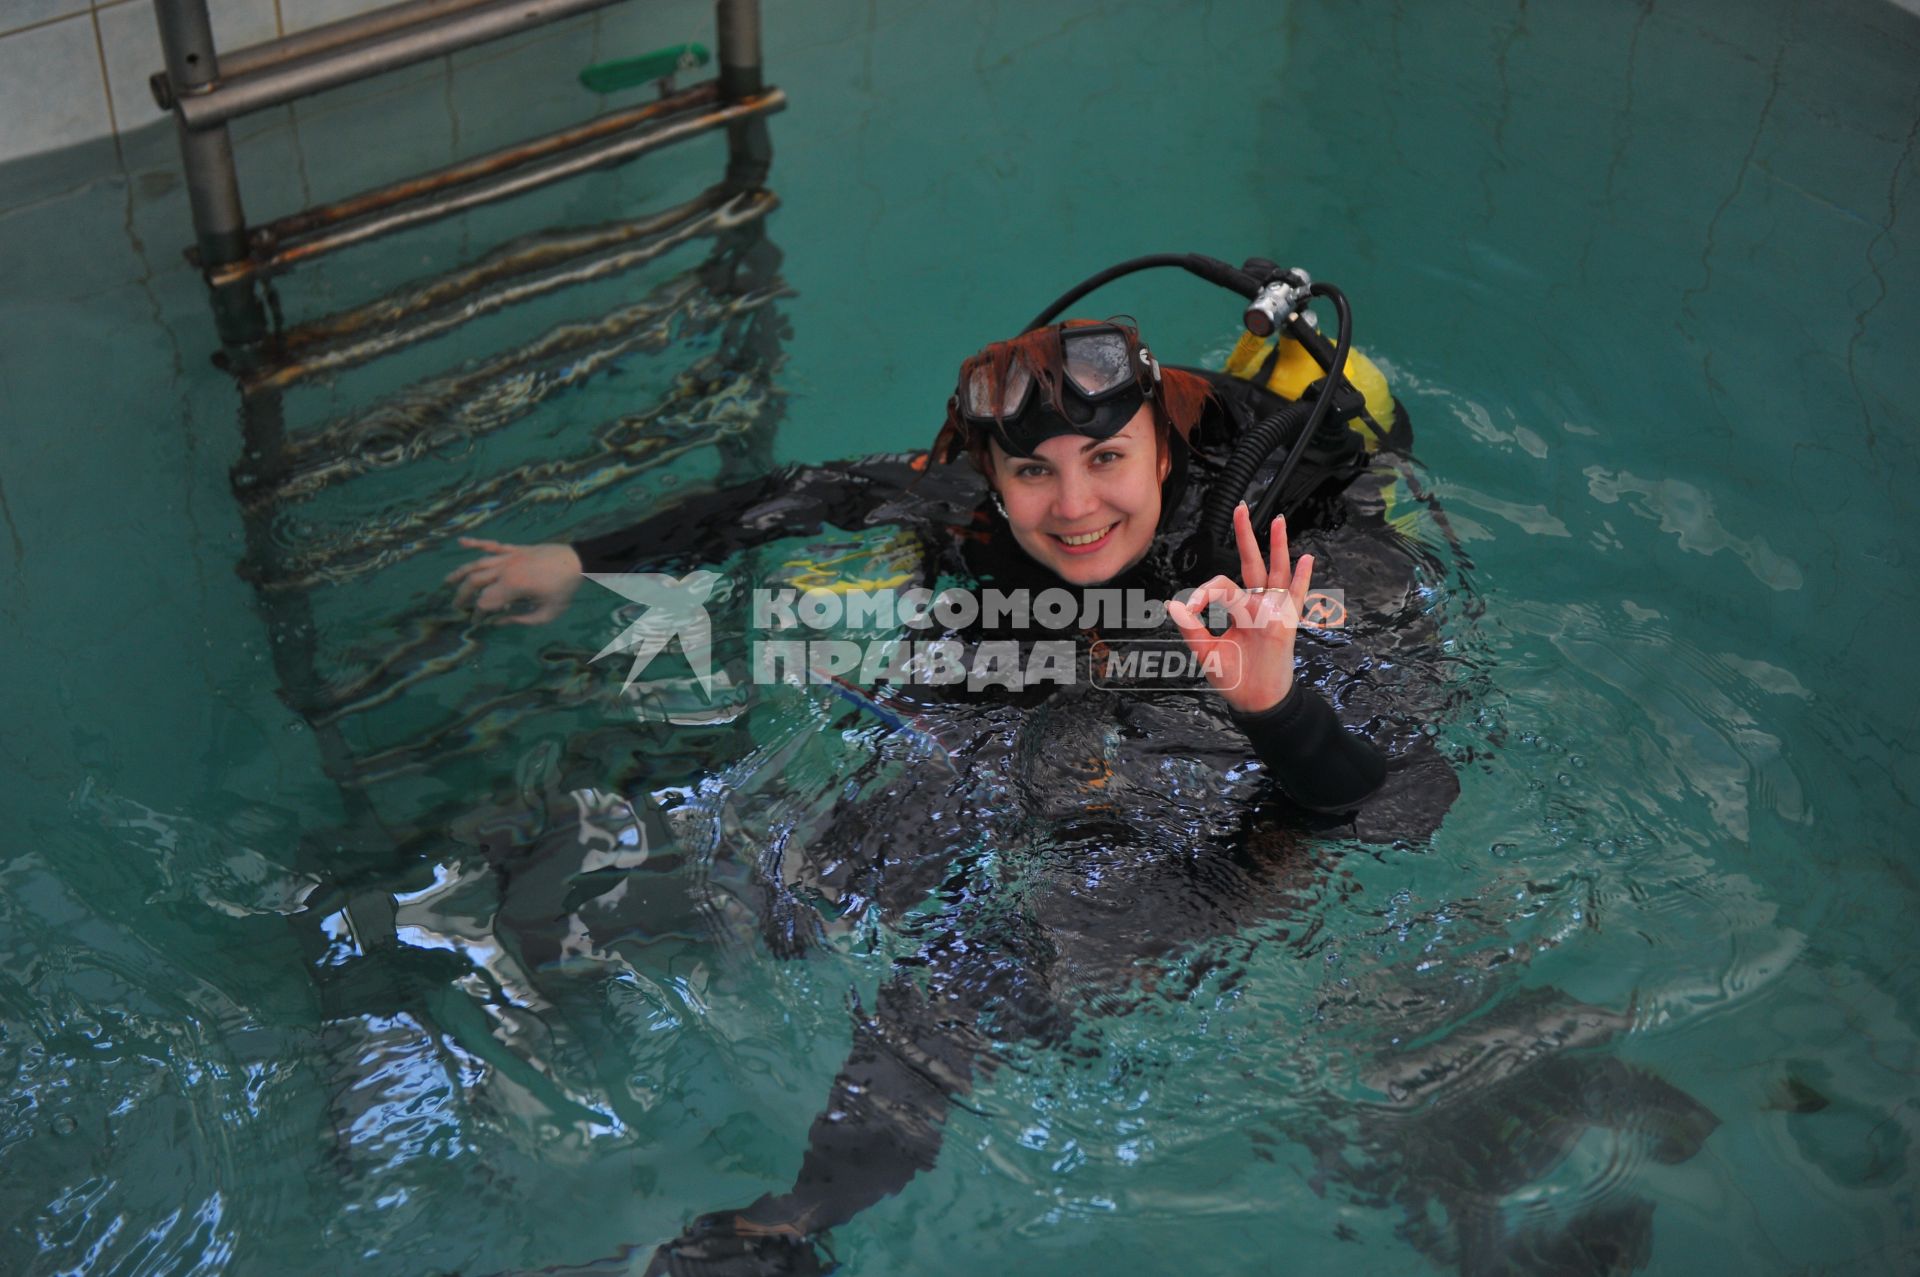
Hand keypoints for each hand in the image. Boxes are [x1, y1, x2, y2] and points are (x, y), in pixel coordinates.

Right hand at [444, 537, 584, 624]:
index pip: (485, 602)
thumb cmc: (564, 590)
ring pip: (477, 563)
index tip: (478, 622)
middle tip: (457, 607)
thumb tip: (499, 622)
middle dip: (463, 596)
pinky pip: (491, 545)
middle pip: (475, 582)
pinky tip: (461, 541)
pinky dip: (475, 542)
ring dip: (460, 573)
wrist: (577, 561)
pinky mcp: (515, 549)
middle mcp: (505, 569)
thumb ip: (521, 620)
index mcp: (512, 587)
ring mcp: (509, 556)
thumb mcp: (547, 613)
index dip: (478, 614)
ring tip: (447, 581)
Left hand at [1166, 504, 1313, 714]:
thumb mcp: (1206, 652)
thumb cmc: (1234, 677)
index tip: (1189, 608)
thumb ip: (1191, 628)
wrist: (1255, 701)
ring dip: (1278, 546)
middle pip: (1252, 563)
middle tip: (1240, 507)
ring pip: (1276, 572)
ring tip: (1279, 520)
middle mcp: (1258, 605)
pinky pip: (1296, 597)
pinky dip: (1302, 578)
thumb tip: (1173, 604)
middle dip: (1245, 535)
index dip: (1202, 592)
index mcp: (1238, 609)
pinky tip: (1306, 558)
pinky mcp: (1286, 624)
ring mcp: (1274, 611)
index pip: (1221, 585)